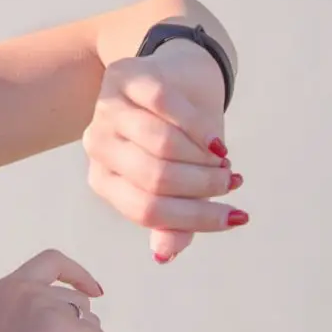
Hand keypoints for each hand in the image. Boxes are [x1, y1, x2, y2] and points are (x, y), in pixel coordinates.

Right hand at [0, 249, 105, 331]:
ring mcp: (40, 302)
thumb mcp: (6, 330)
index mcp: (4, 289)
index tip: (95, 291)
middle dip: (81, 326)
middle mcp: (21, 288)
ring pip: (89, 318)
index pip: (50, 261)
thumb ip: (30, 312)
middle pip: (77, 298)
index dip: (77, 273)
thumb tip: (82, 312)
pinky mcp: (58, 324)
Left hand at [82, 39, 247, 261]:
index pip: (146, 210)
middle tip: (231, 183)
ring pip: (161, 144)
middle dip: (203, 186)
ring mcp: (107, 108)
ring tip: (225, 161)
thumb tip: (163, 255)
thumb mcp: (179, 184)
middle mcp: (96, 145)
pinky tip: (216, 139)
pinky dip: (198, 127)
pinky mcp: (126, 76)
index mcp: (103, 178)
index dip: (194, 218)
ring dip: (203, 159)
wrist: (178, 78)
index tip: (235, 218)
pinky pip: (165, 105)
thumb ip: (171, 222)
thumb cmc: (178, 139)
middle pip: (155, 179)